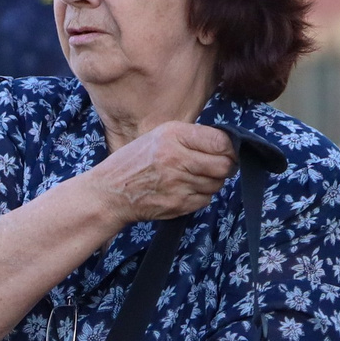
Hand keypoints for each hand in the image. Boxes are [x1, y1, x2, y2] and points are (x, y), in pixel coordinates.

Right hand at [78, 122, 235, 226]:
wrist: (111, 192)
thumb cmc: (134, 161)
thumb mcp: (158, 136)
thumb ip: (190, 137)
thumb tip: (224, 145)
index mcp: (173, 136)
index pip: (220, 142)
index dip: (229, 148)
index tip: (226, 151)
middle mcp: (177, 159)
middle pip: (224, 166)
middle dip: (226, 166)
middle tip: (217, 166)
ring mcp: (178, 184)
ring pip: (217, 184)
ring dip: (212, 181)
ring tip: (195, 177)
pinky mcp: (178, 204)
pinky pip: (205, 200)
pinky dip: (201, 196)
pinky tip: (185, 190)